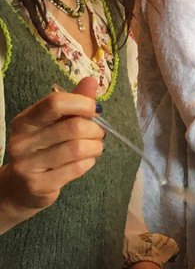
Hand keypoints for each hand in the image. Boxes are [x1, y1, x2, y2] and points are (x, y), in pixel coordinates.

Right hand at [0, 77, 103, 228]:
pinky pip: (76, 168)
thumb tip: (92, 80)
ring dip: (96, 146)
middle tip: (99, 133)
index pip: (54, 104)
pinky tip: (86, 160)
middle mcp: (21, 142)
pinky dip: (89, 162)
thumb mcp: (55, 123)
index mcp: (24, 122)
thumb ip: (74, 102)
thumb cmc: (44, 149)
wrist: (20, 188)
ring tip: (95, 147)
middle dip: (95, 129)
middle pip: (72, 127)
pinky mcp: (39, 185)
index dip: (82, 103)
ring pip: (77, 148)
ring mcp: (27, 165)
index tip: (96, 110)